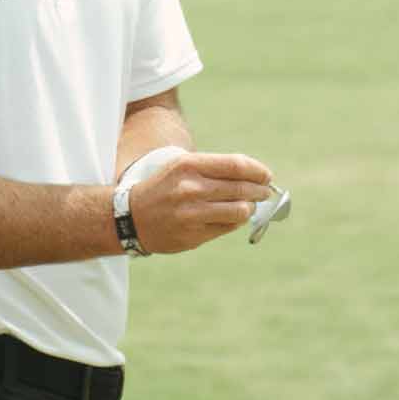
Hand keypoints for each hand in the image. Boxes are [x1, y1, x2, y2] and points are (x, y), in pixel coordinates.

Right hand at [126, 152, 272, 254]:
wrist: (132, 217)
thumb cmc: (163, 188)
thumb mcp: (182, 168)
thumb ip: (214, 170)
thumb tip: (254, 176)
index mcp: (189, 165)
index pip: (236, 166)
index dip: (258, 171)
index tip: (266, 176)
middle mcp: (191, 188)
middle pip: (242, 189)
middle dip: (260, 191)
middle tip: (264, 192)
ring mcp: (193, 213)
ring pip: (240, 211)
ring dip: (249, 208)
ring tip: (247, 206)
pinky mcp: (194, 234)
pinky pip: (229, 227)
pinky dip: (235, 221)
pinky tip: (229, 217)